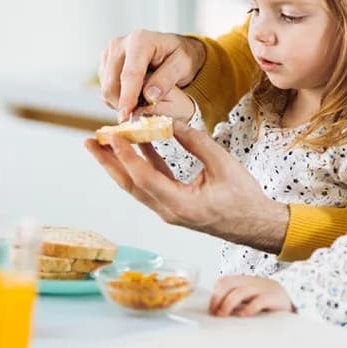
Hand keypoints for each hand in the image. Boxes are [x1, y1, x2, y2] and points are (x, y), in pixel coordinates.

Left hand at [84, 121, 290, 252]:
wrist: (256, 225)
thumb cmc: (244, 198)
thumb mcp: (222, 164)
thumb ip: (195, 142)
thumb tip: (171, 122)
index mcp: (180, 205)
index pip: (144, 178)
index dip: (127, 156)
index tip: (113, 136)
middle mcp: (168, 211)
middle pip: (130, 185)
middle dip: (108, 162)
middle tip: (89, 141)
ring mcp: (168, 211)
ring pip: (136, 186)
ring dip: (119, 164)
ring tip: (103, 143)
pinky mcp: (173, 206)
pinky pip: (150, 184)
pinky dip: (141, 165)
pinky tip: (138, 146)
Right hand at [99, 30, 207, 120]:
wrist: (173, 49)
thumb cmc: (180, 56)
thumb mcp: (183, 65)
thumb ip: (167, 79)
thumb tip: (150, 97)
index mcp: (140, 40)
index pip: (130, 74)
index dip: (128, 97)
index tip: (127, 116)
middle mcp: (120, 44)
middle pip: (112, 83)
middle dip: (123, 104)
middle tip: (140, 115)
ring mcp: (109, 53)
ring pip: (106, 88)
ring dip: (121, 102)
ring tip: (142, 103)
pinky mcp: (105, 63)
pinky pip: (106, 88)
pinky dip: (118, 98)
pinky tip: (134, 97)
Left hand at [209, 275, 294, 316]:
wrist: (288, 300)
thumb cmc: (263, 302)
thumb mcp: (247, 297)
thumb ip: (234, 301)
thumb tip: (215, 314)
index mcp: (243, 281)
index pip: (223, 282)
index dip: (215, 296)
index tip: (211, 311)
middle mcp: (251, 282)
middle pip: (228, 284)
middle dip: (218, 299)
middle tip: (216, 315)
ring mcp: (262, 289)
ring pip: (240, 292)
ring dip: (228, 304)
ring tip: (224, 316)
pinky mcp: (273, 298)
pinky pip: (259, 301)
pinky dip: (248, 308)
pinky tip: (242, 315)